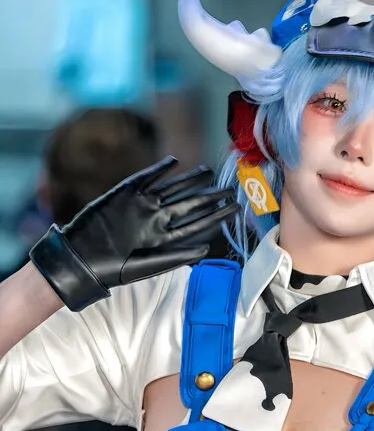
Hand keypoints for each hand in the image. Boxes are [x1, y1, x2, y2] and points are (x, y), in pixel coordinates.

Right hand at [29, 156, 239, 310]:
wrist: (82, 257)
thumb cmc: (115, 268)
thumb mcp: (149, 265)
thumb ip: (178, 256)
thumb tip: (207, 250)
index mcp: (165, 238)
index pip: (197, 224)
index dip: (216, 217)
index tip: (235, 209)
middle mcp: (157, 219)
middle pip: (189, 204)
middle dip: (210, 197)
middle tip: (230, 188)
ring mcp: (142, 204)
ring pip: (172, 188)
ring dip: (191, 179)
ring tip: (208, 171)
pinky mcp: (125, 192)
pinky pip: (146, 178)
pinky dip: (159, 169)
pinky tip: (174, 162)